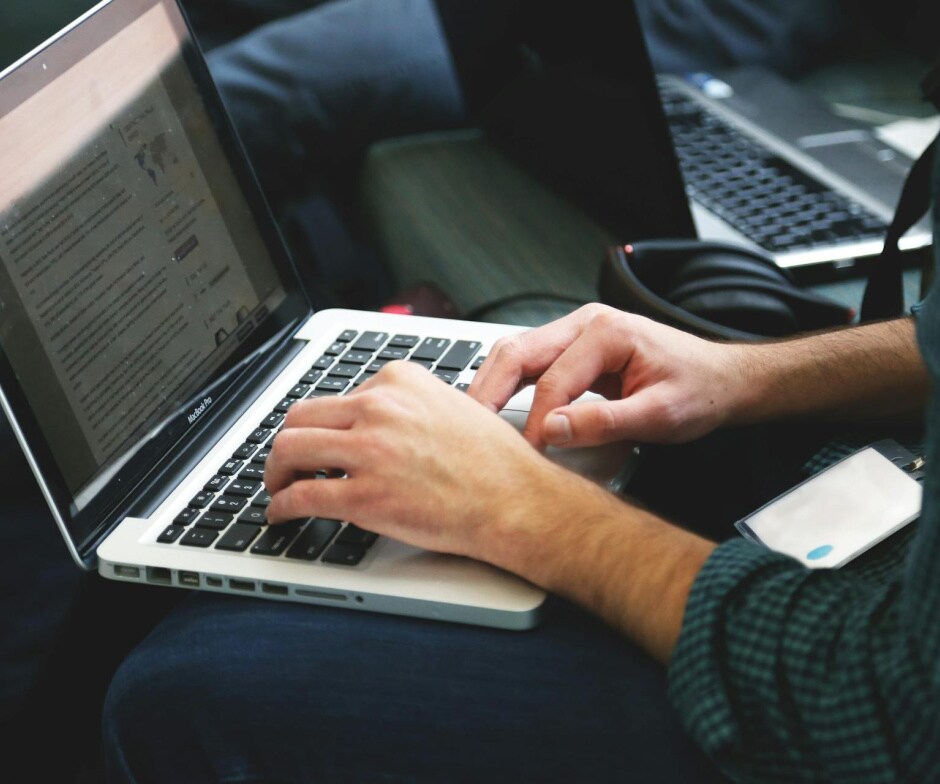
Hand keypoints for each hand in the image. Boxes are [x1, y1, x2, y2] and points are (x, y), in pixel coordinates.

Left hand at [264, 361, 569, 561]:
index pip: (336, 395)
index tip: (320, 439)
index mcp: (399, 382)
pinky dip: (281, 506)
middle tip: (287, 462)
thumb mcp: (452, 406)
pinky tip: (282, 513)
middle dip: (287, 443)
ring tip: (279, 486)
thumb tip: (378, 421)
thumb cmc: (495, 461)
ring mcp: (369, 451)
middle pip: (301, 416)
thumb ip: (409, 405)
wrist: (516, 500)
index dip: (323, 424)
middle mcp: (379, 408)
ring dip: (275, 471)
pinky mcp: (364, 496)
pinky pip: (302, 496)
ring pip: (289, 450)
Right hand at [470, 304, 745, 448]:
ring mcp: (577, 333)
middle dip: (487, 390)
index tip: (530, 455)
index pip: (553, 380)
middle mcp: (585, 324)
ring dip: (491, 384)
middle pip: (518, 352)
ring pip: (516, 353)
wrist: (721, 379)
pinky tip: (493, 407)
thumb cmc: (699, 391)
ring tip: (472, 420)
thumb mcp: (660, 414)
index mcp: (606, 332)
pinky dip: (507, 384)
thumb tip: (552, 429)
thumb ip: (605, 422)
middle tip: (466, 428)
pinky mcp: (574, 349)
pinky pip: (530, 362)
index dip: (536, 422)